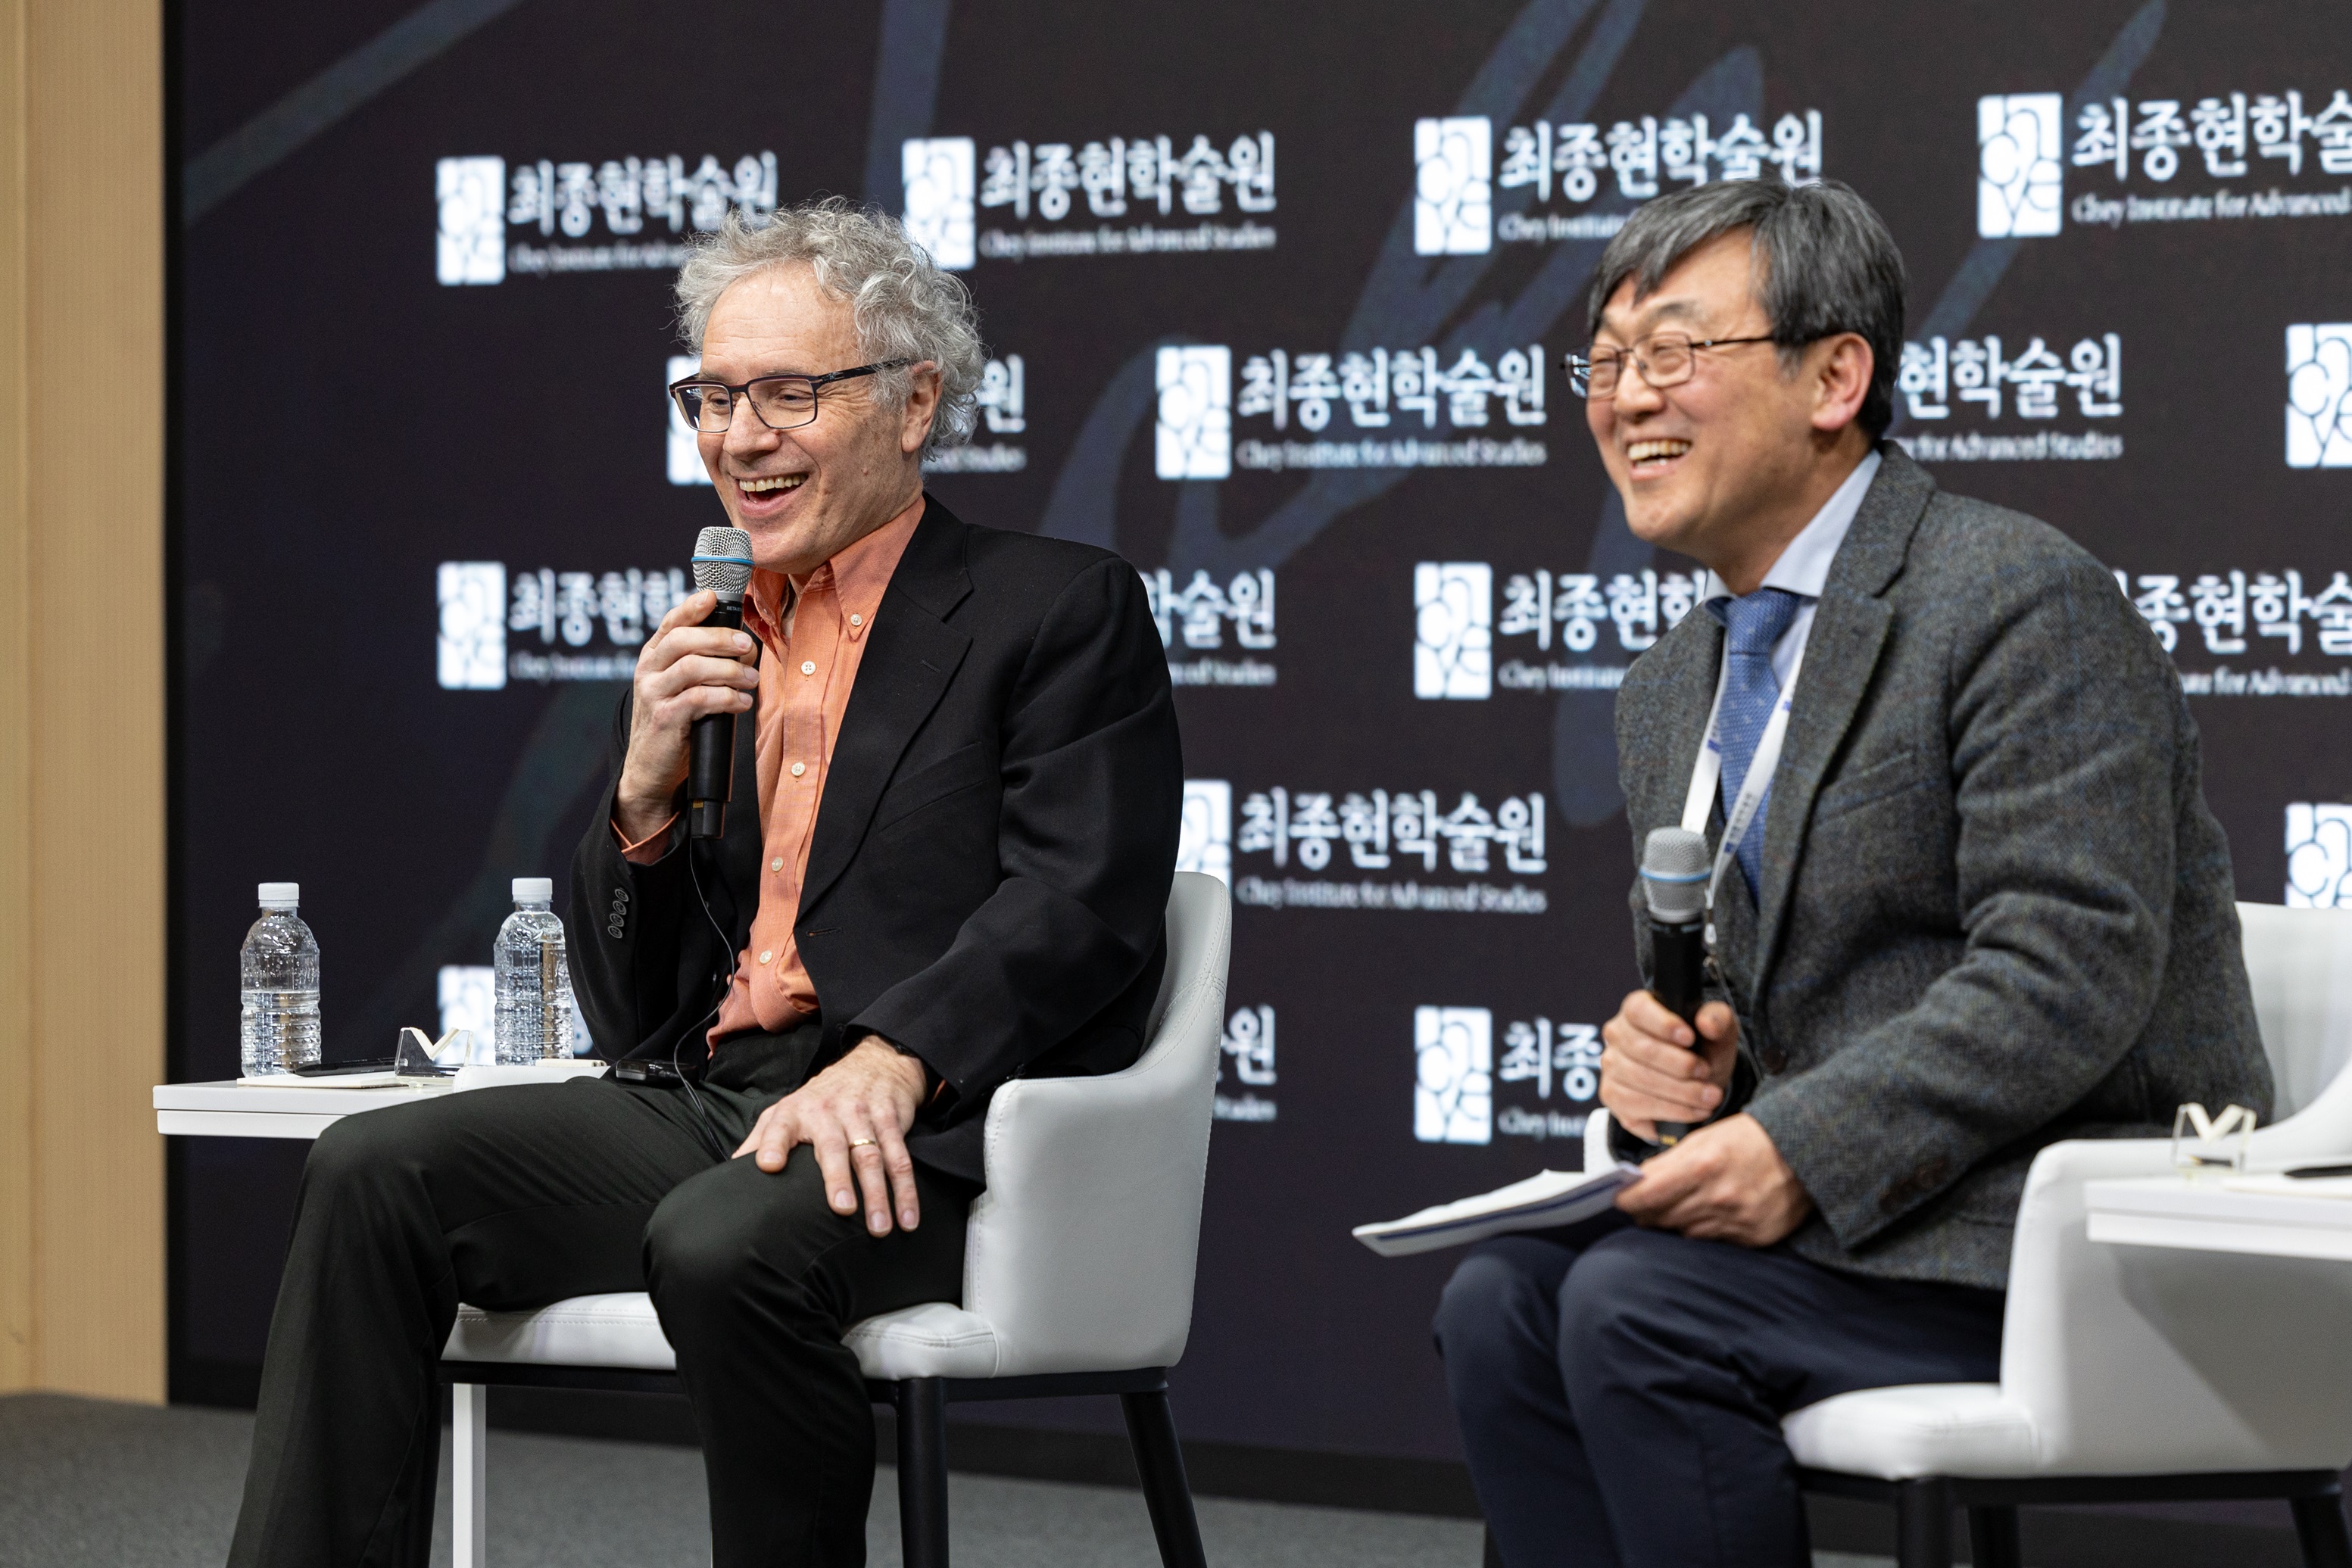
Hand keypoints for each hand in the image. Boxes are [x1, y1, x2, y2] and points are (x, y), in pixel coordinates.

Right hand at [614, 590, 760, 843]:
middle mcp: (648, 671)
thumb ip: (703, 663)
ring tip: (751, 680)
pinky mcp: (664, 719)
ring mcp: (653, 695)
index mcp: (653, 657)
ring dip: (729, 671)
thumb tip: (743, 645)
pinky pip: (698, 699)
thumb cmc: (677, 723)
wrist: (651, 769)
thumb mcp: (683, 687)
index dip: (691, 607)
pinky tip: (741, 701)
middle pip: (683, 640)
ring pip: (692, 667)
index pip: (671, 623)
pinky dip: (725, 697)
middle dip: (720, 639)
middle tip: (747, 647)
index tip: (713, 597)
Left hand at [732, 1039, 927, 1235]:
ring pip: (872, 1156)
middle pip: (834, 1146)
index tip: (769, 1166)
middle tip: (842, 1209)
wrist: (873, 1063)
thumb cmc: (820, 1099)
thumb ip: (758, 1142)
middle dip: (838, 1177)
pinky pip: (901, 1157)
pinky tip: (908, 1217)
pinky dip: (906, 1189)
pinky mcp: (891, 1119)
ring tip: (879, 1228)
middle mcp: (828, 1111)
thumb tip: (729, 1176)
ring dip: (878, 1193)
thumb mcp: (784, 1111)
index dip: (773, 1144)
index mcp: (795, 1112)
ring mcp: (863, 1115)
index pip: (779, 1127)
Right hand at [1598, 990, 1738, 1142]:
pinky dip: (1669, 1111)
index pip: (1638, 1009)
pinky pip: (1635, 1105)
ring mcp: (1611, 1066)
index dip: (1662, 1024)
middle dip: (1679, 1065)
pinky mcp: (1612, 1095)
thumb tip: (1707, 1023)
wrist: (1699, 1081)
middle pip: (1641, 1049)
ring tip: (1709, 1097)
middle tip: (1706, 1073)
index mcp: (1637, 1008)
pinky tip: (1694, 1111)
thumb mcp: (1719, 1030)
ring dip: (1679, 1092)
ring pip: (1638, 1079)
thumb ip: (1718, 1019)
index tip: (1689, 1038)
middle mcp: (1617, 1035)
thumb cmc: (1703, 1049)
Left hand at [1614, 1113, 1811, 1245]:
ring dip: (1676, 1220)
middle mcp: (1717, 1198)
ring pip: (1682, 1232)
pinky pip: (1712, 1240)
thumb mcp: (1705, 1138)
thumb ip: (1669, 1163)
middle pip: (1659, 1218)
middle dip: (1648, 1210)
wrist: (1806, 1151)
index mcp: (1701, 1166)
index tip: (1619, 1197)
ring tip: (1685, 1202)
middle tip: (1647, 1200)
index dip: (1625, 1199)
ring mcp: (1736, 1222)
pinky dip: (1705, 1228)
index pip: (1643, 1197)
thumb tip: (1636, 1183)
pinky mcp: (1753, 1238)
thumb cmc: (1751, 1138)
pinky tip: (1713, 1211)